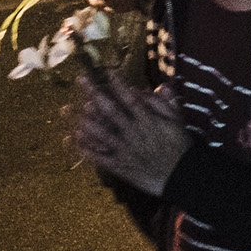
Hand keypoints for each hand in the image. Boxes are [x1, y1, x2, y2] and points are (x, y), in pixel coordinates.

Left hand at [73, 79, 188, 195]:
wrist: (180, 177)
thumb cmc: (180, 147)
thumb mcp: (177, 122)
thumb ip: (165, 104)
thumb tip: (157, 87)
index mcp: (148, 121)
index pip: (130, 99)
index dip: (119, 85)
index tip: (109, 73)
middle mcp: (133, 133)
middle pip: (110, 111)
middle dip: (94, 93)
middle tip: (81, 79)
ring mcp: (124, 150)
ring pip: (100, 133)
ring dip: (84, 120)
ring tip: (69, 109)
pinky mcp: (120, 166)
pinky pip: (99, 156)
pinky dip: (86, 148)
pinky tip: (74, 138)